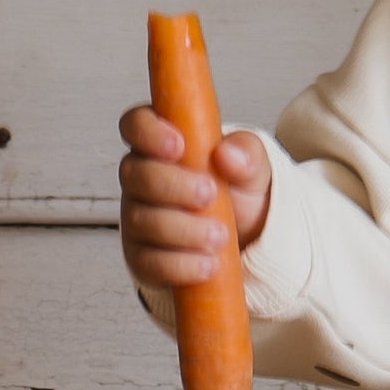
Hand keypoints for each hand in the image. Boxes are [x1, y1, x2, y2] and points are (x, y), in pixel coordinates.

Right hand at [117, 105, 269, 290]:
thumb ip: (247, 153)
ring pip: (142, 221)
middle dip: (174, 186)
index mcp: (162, 144)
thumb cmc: (239, 190)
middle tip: (210, 195)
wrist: (248, 238)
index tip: (178, 146)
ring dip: (183, 229)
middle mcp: (141, 179)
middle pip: (135, 175)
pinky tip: (207, 264)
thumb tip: (228, 154)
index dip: (148, 132)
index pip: (136, 124)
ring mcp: (138, 218)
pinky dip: (180, 265)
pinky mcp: (143, 257)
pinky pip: (148, 262)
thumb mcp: (253, 167)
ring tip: (220, 236)